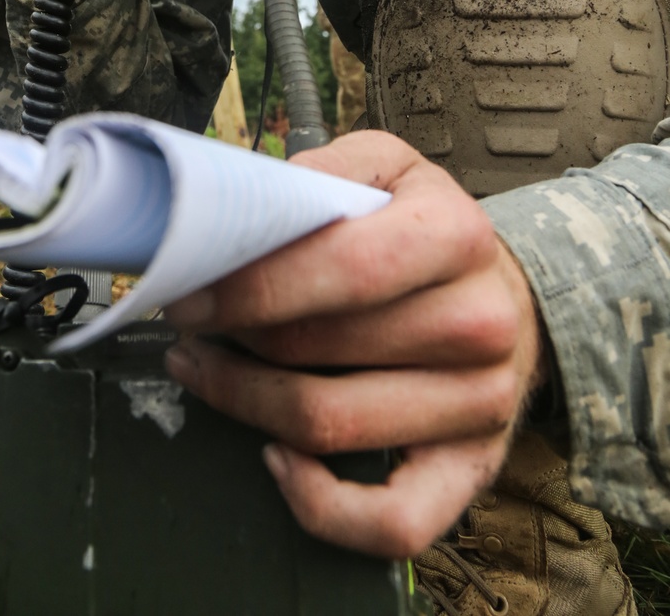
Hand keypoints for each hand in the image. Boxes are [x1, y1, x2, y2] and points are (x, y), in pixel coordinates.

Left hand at [164, 132, 546, 558]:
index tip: (189, 291)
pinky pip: (395, 524)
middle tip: (188, 321)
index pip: (343, 268)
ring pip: (332, 426)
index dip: (251, 286)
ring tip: (202, 368)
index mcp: (455, 233)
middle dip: (232, 337)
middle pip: (320, 348)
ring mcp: (482, 404)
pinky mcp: (473, 469)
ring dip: (243, 402)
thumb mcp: (384, 168)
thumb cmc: (420, 226)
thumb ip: (320, 175)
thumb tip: (241, 209)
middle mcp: (480, 322)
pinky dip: (320, 507)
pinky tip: (272, 459)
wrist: (504, 294)